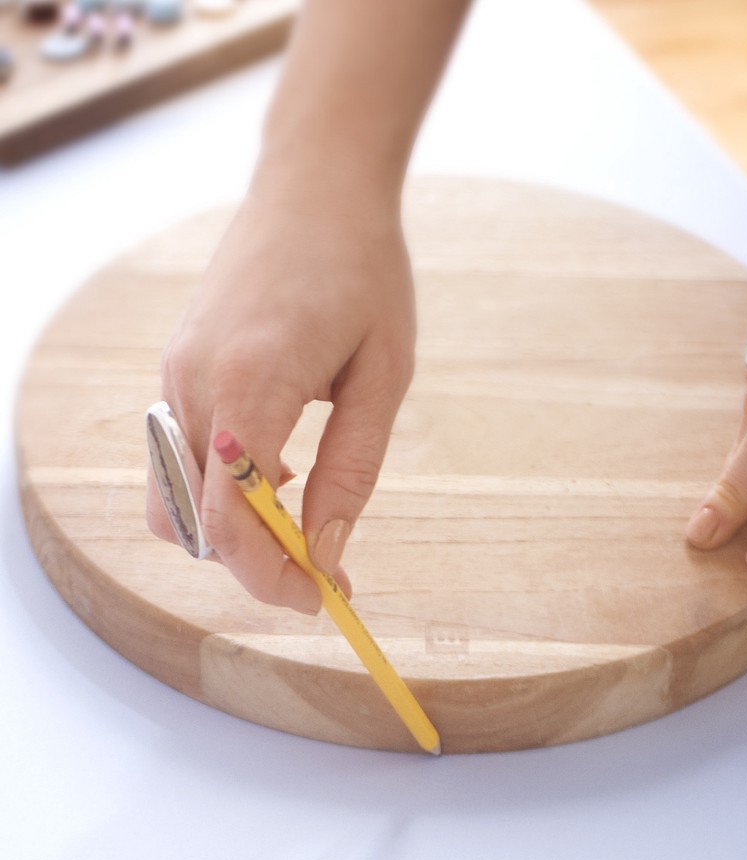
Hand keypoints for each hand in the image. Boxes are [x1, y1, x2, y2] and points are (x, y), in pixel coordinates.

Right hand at [147, 171, 415, 612]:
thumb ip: (352, 472)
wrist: (314, 186)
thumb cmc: (363, 273)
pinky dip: (221, 497)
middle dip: (257, 566)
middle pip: (196, 525)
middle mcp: (194, 384)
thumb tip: (327, 554)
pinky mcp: (174, 375)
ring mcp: (174, 378)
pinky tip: (281, 478)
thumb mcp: (383, 379)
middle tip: (325, 573)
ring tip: (304, 524)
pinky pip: (179, 467)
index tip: (325, 597)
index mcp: (250, 382)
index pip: (233, 519)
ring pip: (174, 505)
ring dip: (234, 536)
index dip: (274, 575)